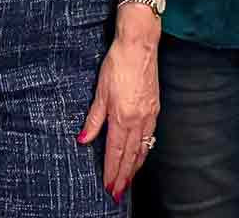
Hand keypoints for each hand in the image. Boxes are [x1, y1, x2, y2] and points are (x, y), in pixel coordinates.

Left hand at [78, 14, 159, 200]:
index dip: (112, 172)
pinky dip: (145, 150)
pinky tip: (141, 154)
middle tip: (119, 193)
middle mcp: (138, 120)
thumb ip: (93, 119)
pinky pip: (150, 136)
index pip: (116, 153)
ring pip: (143, 148)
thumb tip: (83, 140)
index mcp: (122, 117)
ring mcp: (149, 114)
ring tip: (129, 179)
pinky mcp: (155, 108)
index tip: (109, 187)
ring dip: (135, 166)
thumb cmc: (118, 64)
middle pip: (131, 156)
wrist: (139, 45)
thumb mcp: (100, 92)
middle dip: (125, 176)